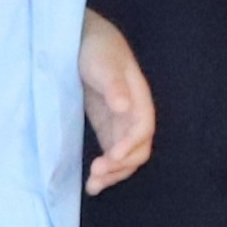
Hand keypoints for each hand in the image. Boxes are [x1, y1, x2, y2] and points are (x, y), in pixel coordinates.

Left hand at [78, 10, 156, 189]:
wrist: (83, 39)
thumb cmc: (96, 47)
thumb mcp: (103, 62)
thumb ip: (114, 85)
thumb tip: (124, 107)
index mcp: (139, 97)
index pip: (142, 127)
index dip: (131, 144)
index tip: (112, 156)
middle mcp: (133, 114)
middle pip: (138, 148)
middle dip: (121, 165)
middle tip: (96, 173)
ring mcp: (119, 123)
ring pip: (126, 157)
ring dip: (114, 173)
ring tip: (93, 186)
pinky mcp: (106, 128)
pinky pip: (112, 154)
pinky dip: (106, 170)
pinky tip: (92, 183)